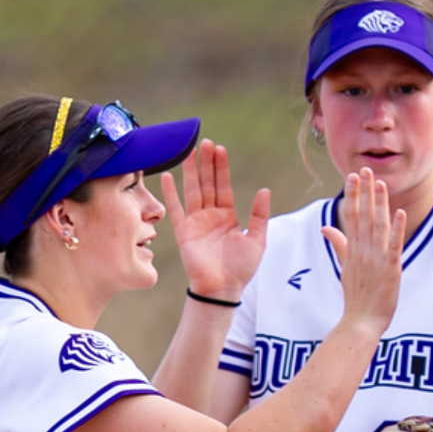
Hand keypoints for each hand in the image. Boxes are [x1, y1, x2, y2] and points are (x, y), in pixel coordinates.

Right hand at [161, 139, 269, 301]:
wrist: (223, 289)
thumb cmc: (241, 268)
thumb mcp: (257, 239)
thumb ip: (259, 215)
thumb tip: (264, 190)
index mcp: (227, 217)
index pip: (223, 186)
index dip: (221, 168)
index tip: (219, 148)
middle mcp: (210, 216)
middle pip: (207, 184)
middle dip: (206, 163)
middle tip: (205, 142)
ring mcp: (196, 223)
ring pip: (193, 191)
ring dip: (191, 172)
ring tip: (189, 151)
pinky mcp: (184, 232)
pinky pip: (176, 209)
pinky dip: (171, 193)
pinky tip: (168, 175)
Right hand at [320, 169, 403, 330]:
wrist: (360, 322)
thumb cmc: (356, 297)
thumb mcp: (345, 267)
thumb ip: (339, 245)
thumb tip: (326, 228)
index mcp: (353, 250)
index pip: (352, 216)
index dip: (354, 195)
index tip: (353, 176)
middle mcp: (363, 251)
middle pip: (363, 215)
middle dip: (364, 192)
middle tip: (364, 169)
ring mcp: (376, 259)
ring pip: (378, 225)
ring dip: (379, 203)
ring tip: (380, 183)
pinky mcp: (391, 269)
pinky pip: (394, 246)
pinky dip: (397, 229)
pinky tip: (400, 212)